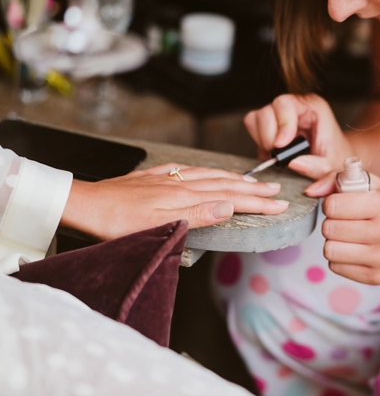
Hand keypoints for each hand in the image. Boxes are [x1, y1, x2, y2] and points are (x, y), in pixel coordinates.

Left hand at [61, 163, 288, 239]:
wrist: (83, 204)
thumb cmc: (115, 221)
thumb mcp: (158, 224)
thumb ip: (197, 214)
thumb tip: (230, 205)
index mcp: (185, 197)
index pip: (230, 199)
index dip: (257, 203)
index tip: (279, 206)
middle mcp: (180, 184)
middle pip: (225, 184)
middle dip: (253, 189)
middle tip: (277, 191)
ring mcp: (166, 179)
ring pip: (209, 176)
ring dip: (235, 179)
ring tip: (253, 181)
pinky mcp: (152, 178)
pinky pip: (189, 171)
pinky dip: (207, 172)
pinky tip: (209, 172)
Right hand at [244, 94, 354, 196]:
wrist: (335, 158)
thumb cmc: (335, 157)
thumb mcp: (332, 165)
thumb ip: (317, 166)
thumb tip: (293, 163)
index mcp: (312, 107)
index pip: (286, 104)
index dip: (281, 124)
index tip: (281, 145)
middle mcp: (294, 106)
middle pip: (266, 111)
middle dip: (268, 136)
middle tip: (278, 155)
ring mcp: (280, 114)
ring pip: (255, 118)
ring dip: (262, 139)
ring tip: (277, 154)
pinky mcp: (270, 125)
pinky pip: (254, 128)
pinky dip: (259, 143)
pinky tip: (274, 153)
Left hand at [320, 179, 379, 283]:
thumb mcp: (375, 186)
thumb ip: (339, 180)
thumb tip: (309, 191)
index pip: (332, 206)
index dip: (333, 204)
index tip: (344, 205)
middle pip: (328, 229)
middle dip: (333, 223)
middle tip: (348, 222)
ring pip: (329, 251)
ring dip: (335, 242)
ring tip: (351, 236)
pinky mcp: (376, 277)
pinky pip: (336, 267)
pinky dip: (342, 258)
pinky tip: (358, 250)